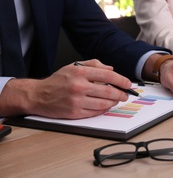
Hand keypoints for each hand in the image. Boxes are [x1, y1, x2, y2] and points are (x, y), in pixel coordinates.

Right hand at [0, 59, 130, 118]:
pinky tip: (106, 106)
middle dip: (121, 93)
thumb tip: (111, 69)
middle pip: (108, 91)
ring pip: (104, 103)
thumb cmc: (58, 80)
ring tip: (116, 100)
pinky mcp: (75, 112)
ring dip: (114, 102)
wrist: (38, 95)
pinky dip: (104, 109)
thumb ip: (94, 65)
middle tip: (125, 94)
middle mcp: (79, 86)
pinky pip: (96, 112)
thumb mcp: (74, 66)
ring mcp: (77, 100)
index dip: (121, 80)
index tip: (128, 83)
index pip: (108, 76)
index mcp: (80, 72)